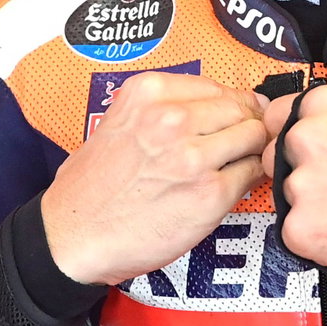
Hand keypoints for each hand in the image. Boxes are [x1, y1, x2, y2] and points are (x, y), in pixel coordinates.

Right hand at [43, 72, 270, 284]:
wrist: (72, 238)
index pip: (219, 87)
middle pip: (241, 109)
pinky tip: (233, 186)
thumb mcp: (119, 121)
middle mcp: (173, 118)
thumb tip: (226, 104)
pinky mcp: (211, 194)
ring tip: (237, 165)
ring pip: (254, 138)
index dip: (233, 105)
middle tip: (242, 144)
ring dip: (252, 151)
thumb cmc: (92, 187)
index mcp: (150, 92)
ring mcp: (194, 157)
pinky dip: (251, 178)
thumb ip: (166, 107)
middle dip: (248, 126)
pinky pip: (253, 173)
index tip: (236, 117)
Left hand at [262, 85, 326, 281]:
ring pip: (288, 198)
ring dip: (310, 206)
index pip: (278, 115)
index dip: (290, 134)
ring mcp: (300, 186)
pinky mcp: (299, 229)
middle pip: (274, 157)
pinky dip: (316, 238)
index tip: (304, 149)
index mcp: (325, 107)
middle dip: (298, 171)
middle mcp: (305, 139)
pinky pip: (295, 233)